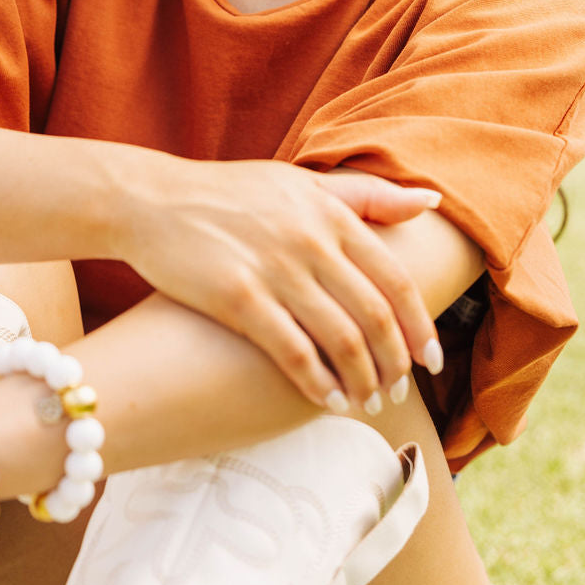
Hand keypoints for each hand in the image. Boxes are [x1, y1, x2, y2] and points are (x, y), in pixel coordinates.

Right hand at [119, 157, 442, 410]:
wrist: (152, 200)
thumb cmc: (230, 193)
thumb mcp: (301, 182)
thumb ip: (367, 194)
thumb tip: (432, 203)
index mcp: (331, 213)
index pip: (395, 279)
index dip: (420, 326)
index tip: (431, 360)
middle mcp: (310, 241)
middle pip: (375, 316)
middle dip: (395, 362)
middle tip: (399, 390)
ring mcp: (274, 269)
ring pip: (341, 339)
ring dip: (362, 380)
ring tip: (366, 402)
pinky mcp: (238, 297)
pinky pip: (293, 352)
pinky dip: (318, 383)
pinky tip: (327, 402)